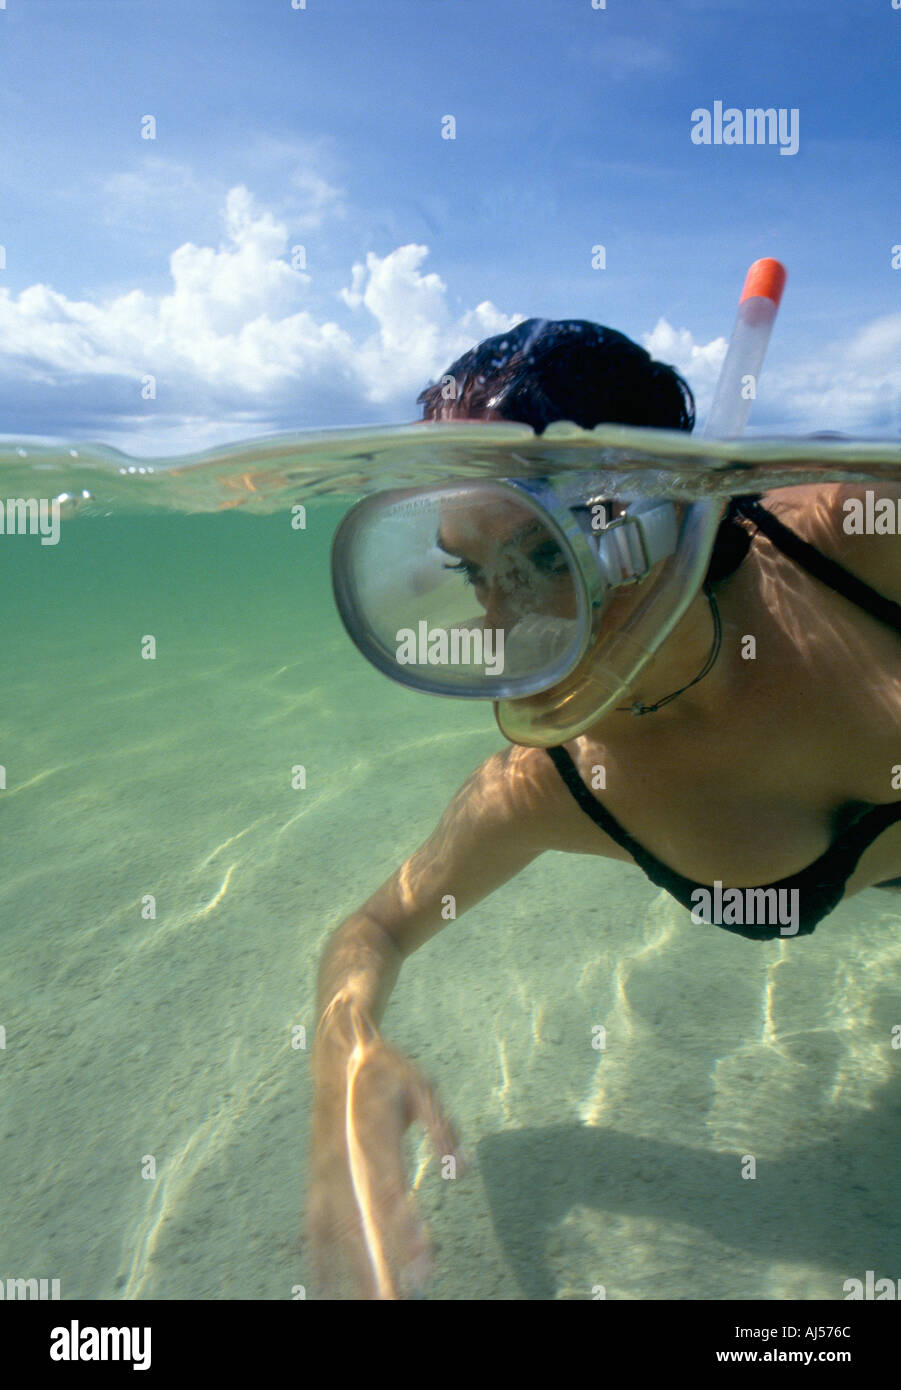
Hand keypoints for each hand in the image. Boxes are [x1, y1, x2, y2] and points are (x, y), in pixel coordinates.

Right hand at [307, 1005, 463, 1299]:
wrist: (338, 1055)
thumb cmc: (386, 1071)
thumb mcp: (422, 1086)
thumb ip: (441, 1126)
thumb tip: (463, 1170)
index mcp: (373, 1135)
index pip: (391, 1192)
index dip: (406, 1230)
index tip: (424, 1265)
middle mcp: (345, 1160)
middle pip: (363, 1223)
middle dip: (381, 1268)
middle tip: (399, 1302)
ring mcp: (326, 1173)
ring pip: (338, 1233)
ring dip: (354, 1274)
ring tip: (374, 1306)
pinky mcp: (316, 1180)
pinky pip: (315, 1226)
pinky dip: (319, 1259)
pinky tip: (326, 1292)